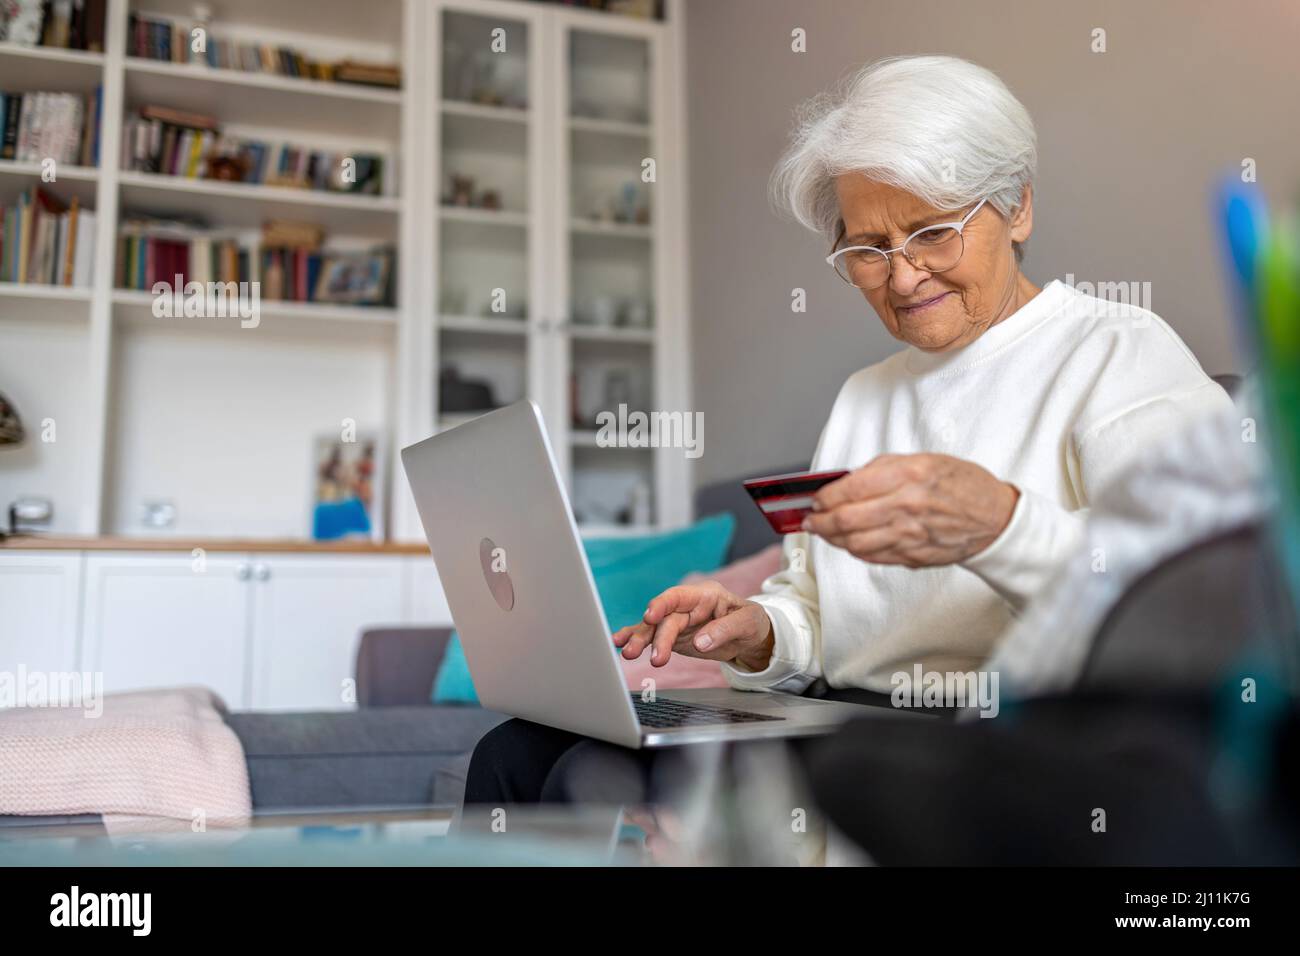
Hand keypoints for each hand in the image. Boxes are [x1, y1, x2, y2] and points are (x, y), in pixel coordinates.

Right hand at [612, 581, 774, 671]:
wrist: (749, 636)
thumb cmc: (750, 623)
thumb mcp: (748, 623)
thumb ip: (724, 629)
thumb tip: (700, 641)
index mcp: (705, 595)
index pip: (679, 596)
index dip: (662, 604)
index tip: (650, 616)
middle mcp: (687, 606)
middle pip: (664, 619)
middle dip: (654, 637)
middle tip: (652, 657)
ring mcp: (678, 621)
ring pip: (653, 629)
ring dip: (639, 640)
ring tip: (626, 653)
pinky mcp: (673, 637)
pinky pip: (652, 637)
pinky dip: (636, 640)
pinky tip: (620, 645)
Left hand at [803, 453, 1018, 567]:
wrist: (996, 519)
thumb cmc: (961, 484)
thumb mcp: (924, 460)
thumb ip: (881, 469)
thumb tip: (845, 482)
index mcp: (908, 475)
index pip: (850, 488)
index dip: (824, 496)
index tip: (815, 497)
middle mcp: (906, 506)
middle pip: (845, 520)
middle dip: (819, 521)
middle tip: (809, 518)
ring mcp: (909, 536)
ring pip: (853, 544)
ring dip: (831, 539)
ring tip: (823, 531)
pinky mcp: (912, 557)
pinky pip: (872, 556)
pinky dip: (854, 550)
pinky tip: (848, 542)